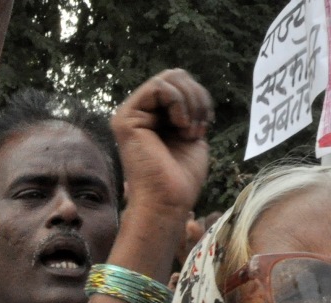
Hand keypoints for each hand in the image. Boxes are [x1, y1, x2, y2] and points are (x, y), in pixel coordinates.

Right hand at [111, 68, 213, 219]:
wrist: (169, 200)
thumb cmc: (182, 176)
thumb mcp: (192, 132)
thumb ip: (189, 108)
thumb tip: (192, 87)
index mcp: (155, 116)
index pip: (181, 83)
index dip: (200, 97)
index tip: (205, 126)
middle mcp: (140, 112)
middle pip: (175, 75)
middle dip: (197, 96)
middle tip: (198, 127)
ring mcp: (130, 114)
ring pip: (169, 78)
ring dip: (190, 101)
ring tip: (189, 129)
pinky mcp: (125, 119)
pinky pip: (158, 88)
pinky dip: (178, 102)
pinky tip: (180, 126)